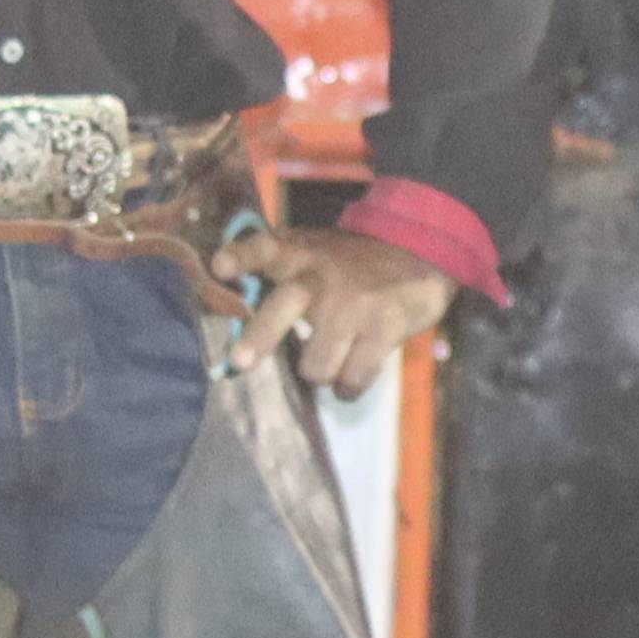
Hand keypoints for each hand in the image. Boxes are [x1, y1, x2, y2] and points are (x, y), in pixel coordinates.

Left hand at [229, 222, 454, 396]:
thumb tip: (231, 303)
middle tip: (241, 363)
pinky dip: (347, 388)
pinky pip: (353, 378)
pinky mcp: (384, 328)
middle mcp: (319, 278)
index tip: (219, 268)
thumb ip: (277, 269)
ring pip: (316, 365)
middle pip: (282, 309)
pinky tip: (348, 381)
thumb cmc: (350, 261)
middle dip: (260, 338)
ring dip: (319, 373)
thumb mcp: (311, 250)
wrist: (419, 250)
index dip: (240, 258)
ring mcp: (353, 305)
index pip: (261, 249)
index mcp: (297, 255)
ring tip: (328, 362)